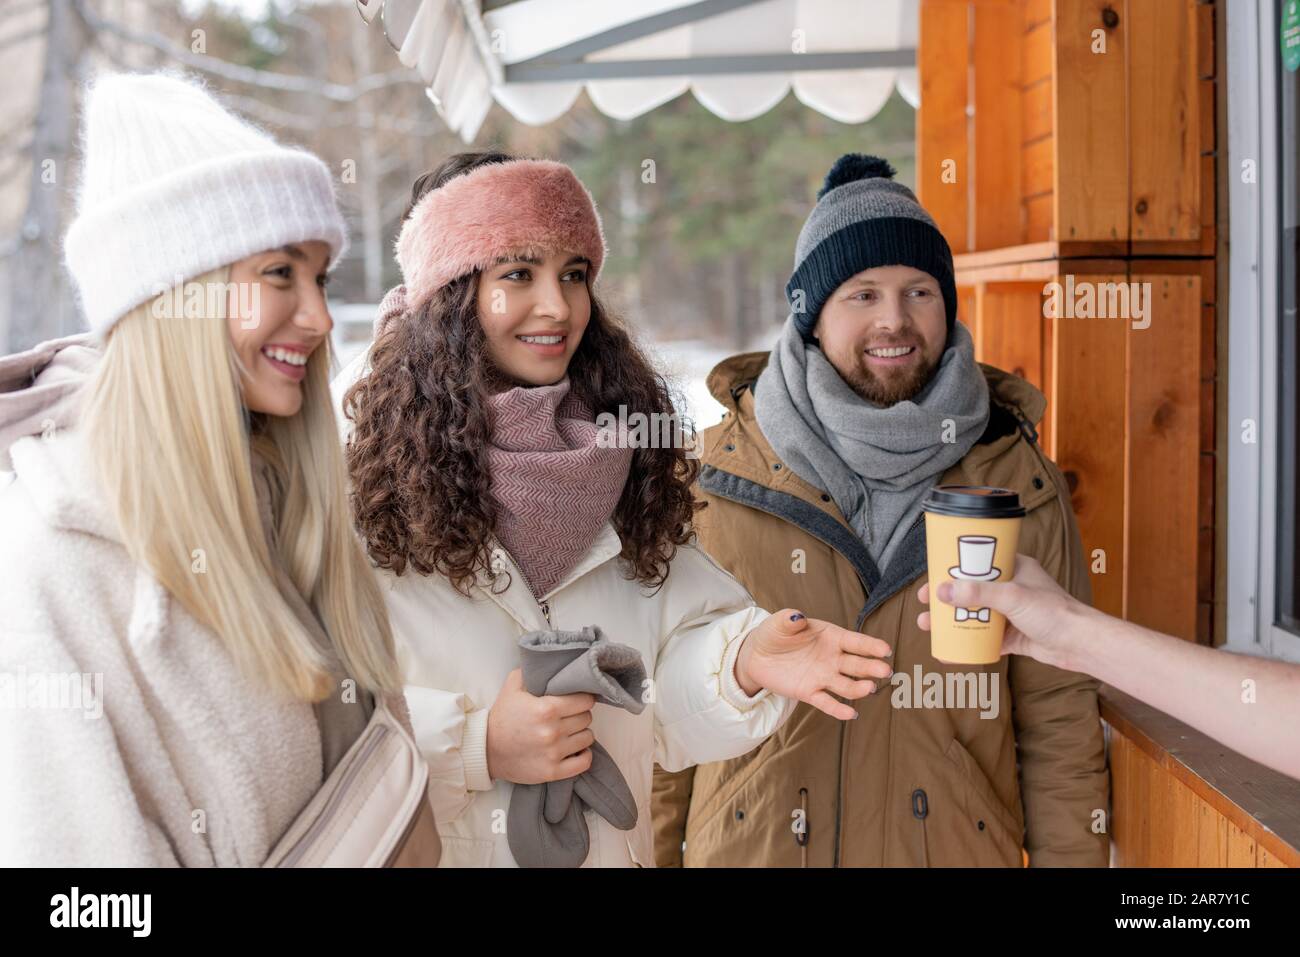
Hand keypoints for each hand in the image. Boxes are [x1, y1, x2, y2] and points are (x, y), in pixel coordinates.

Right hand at [486, 669, 594, 784]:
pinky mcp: (553, 771)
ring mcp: (554, 753)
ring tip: (569, 732)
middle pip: (586, 718)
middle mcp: (552, 731)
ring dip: (581, 734)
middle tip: (569, 715)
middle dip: (580, 715)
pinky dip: (583, 755)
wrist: (486, 750)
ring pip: (587, 738)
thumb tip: (551, 661)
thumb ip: (532, 671)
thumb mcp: (512, 686)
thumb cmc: (502, 717)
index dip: (583, 698)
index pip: (585, 700)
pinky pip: (584, 762)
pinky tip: (575, 749)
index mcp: (546, 709)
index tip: (577, 700)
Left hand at [734, 610, 892, 720]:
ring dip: (859, 688)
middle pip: (857, 665)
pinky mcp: (810, 692)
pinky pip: (827, 702)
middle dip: (872, 667)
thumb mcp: (780, 622)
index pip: (856, 642)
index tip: (885, 650)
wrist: (757, 655)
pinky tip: (850, 714)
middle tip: (885, 671)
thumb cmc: (775, 633)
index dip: (871, 646)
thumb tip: (797, 617)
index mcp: (831, 637)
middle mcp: (833, 658)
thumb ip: (789, 620)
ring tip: (869, 689)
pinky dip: (838, 709)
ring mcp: (823, 677)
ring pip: (846, 685)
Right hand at [914, 553, 1085, 665]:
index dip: (952, 567)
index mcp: (1014, 568)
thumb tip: (943, 592)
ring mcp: (1010, 613)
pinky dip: (966, 641)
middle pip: (970, 589)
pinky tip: (949, 648)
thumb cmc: (1055, 613)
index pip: (977, 561)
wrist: (1080, 645)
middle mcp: (1010, 588)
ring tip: (929, 627)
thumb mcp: (1013, 597)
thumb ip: (978, 594)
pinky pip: (983, 637)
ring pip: (974, 614)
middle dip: (945, 598)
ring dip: (950, 620)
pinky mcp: (1012, 635)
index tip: (932, 575)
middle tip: (925, 604)